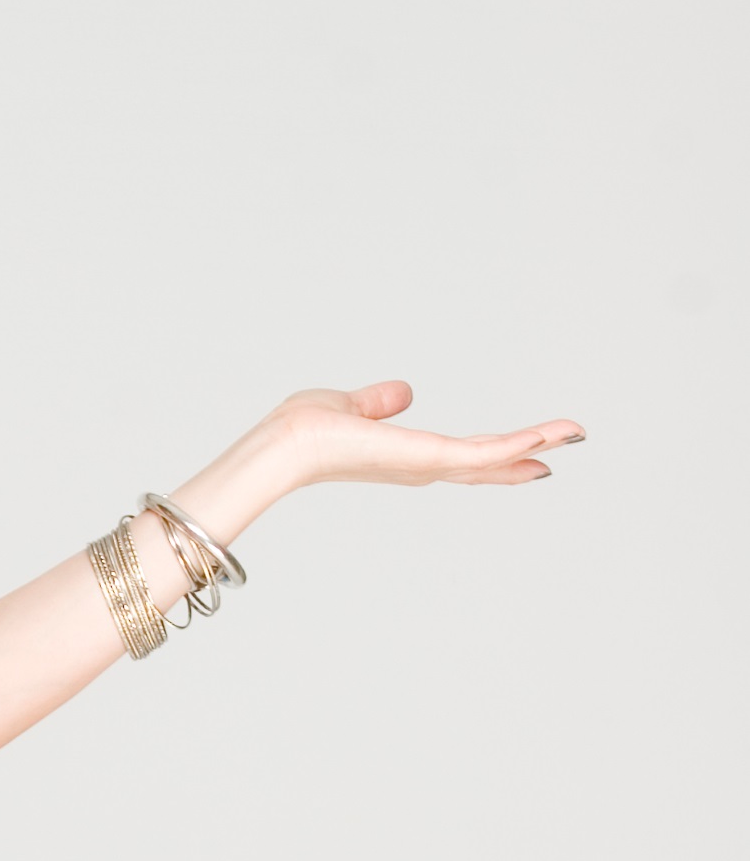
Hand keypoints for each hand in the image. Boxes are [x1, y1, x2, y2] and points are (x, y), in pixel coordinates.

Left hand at [271, 380, 584, 489]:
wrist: (286, 444)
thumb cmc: (305, 430)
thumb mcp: (352, 407)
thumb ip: (380, 403)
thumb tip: (404, 393)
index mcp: (407, 456)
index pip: (462, 457)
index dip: (498, 455)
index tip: (533, 450)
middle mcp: (420, 467)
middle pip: (485, 463)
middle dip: (527, 454)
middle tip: (569, 441)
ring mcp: (425, 465)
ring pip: (492, 457)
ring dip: (535, 443)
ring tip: (574, 432)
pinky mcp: (425, 458)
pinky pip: (478, 453)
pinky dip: (513, 445)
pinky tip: (543, 438)